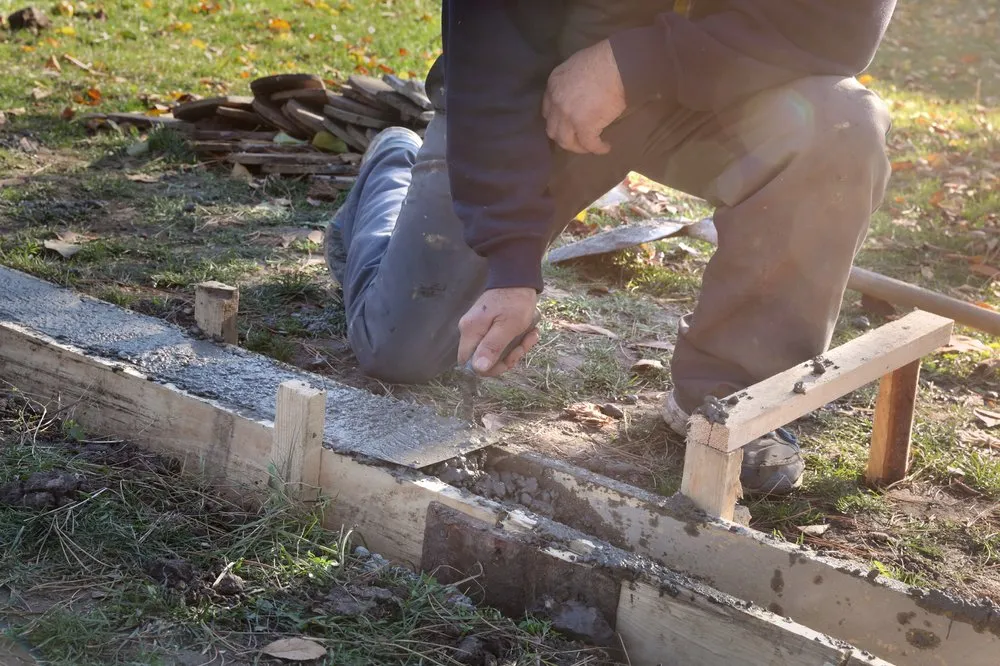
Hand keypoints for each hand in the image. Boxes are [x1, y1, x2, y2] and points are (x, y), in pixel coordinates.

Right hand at [458, 288, 539, 376]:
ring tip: (531, 335)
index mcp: (470, 331)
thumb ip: (492, 347)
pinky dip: (515, 340)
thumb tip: (478, 368)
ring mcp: (478, 327)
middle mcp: (469, 330)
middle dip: (506, 358)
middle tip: (524, 347)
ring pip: (494, 351)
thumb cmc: (514, 301)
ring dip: (515, 349)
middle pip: (482, 359)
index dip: (489, 368)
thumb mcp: (508, 327)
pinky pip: (499, 340)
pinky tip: (529, 331)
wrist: (517, 277)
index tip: (509, 360)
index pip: (469, 364)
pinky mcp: (488, 324)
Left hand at [542, 39, 625, 154]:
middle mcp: (556, 102)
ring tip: (589, 146)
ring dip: (578, 147)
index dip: (557, 120)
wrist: (617, 64)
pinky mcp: (584, 126)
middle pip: (552, 129)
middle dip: (564, 136)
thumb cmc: (603, 60)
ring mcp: (568, 116)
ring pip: (565, 141)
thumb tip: (581, 92)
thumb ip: (571, 82)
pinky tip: (605, 148)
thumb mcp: (577, 65)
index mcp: (554, 85)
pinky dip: (597, 149)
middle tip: (577, 138)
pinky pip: (589, 144)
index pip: (547, 110)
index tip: (567, 124)